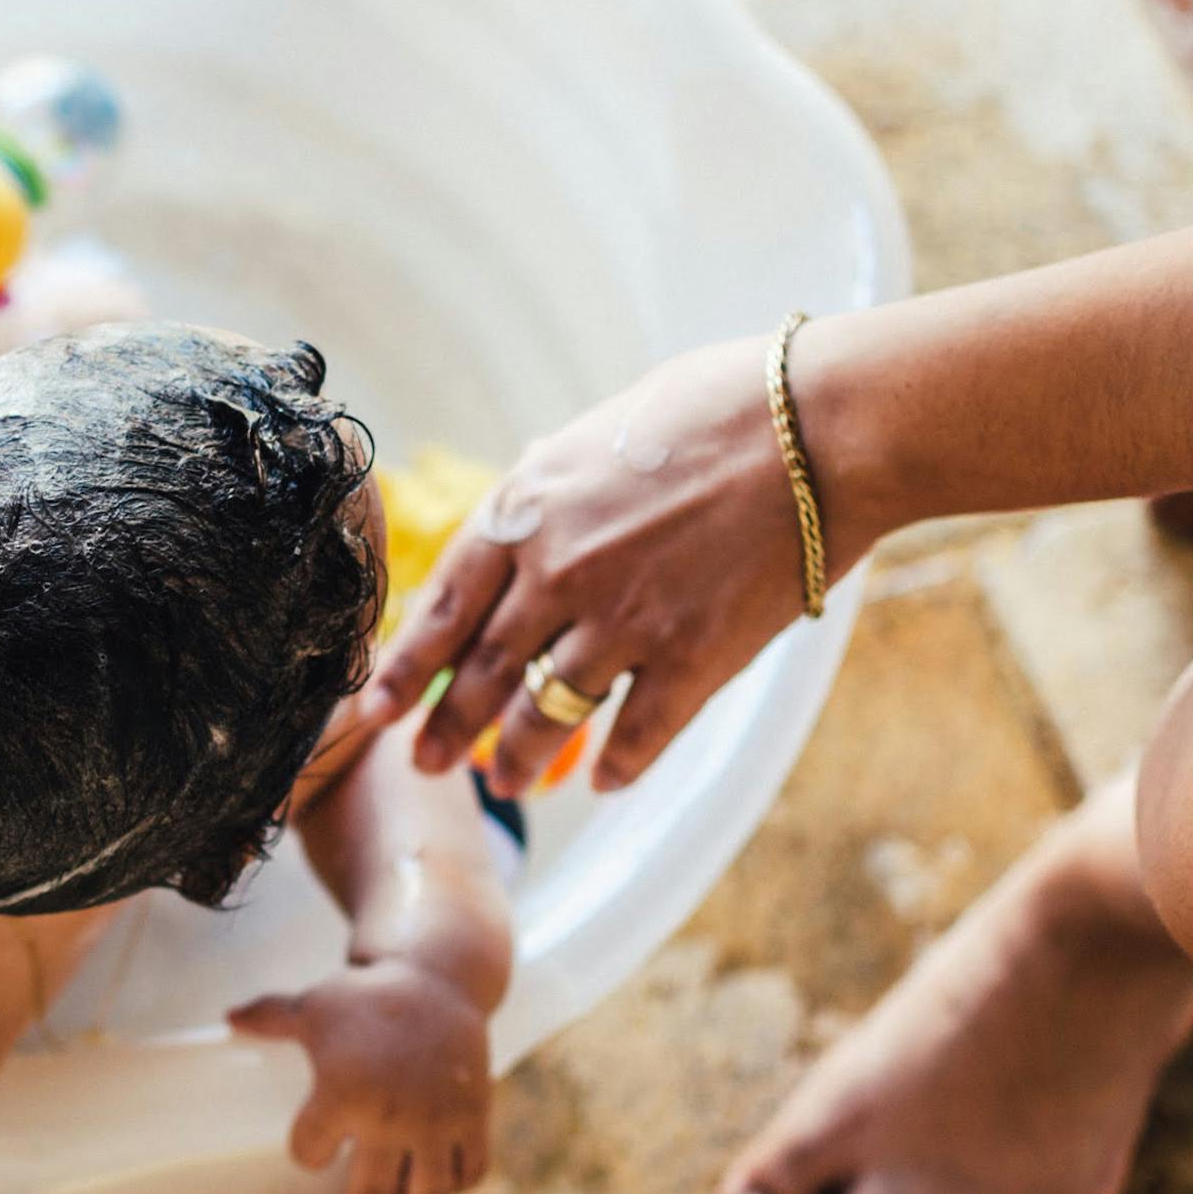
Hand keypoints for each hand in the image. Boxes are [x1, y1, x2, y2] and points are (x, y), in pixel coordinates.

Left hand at [229, 959, 492, 1193]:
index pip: (309, 1151)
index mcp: (342, 1092)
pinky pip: (469, 1174)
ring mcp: (436, 1122)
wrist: (439, 979)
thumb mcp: (316, 1005)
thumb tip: (228, 1019)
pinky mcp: (473, 1118)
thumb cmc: (370, 995)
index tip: (311, 1152)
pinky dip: (455, 1186)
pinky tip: (439, 1181)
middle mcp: (390, 1115)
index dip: (306, 1154)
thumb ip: (270, 1017)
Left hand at [358, 324, 883, 797]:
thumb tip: (517, 534)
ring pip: (548, 713)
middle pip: (482, 674)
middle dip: (446, 729)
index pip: (442, 610)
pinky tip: (603, 781)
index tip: (371, 709)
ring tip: (504, 784)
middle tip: (424, 765)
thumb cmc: (714, 410)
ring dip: (519, 758)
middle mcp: (559, 576)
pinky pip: (638, 733)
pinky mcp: (692, 659)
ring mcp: (624, 623)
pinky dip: (617, 763)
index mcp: (525, 514)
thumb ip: (546, 501)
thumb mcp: (592, 439)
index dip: (403, 669)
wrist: (821, 428)